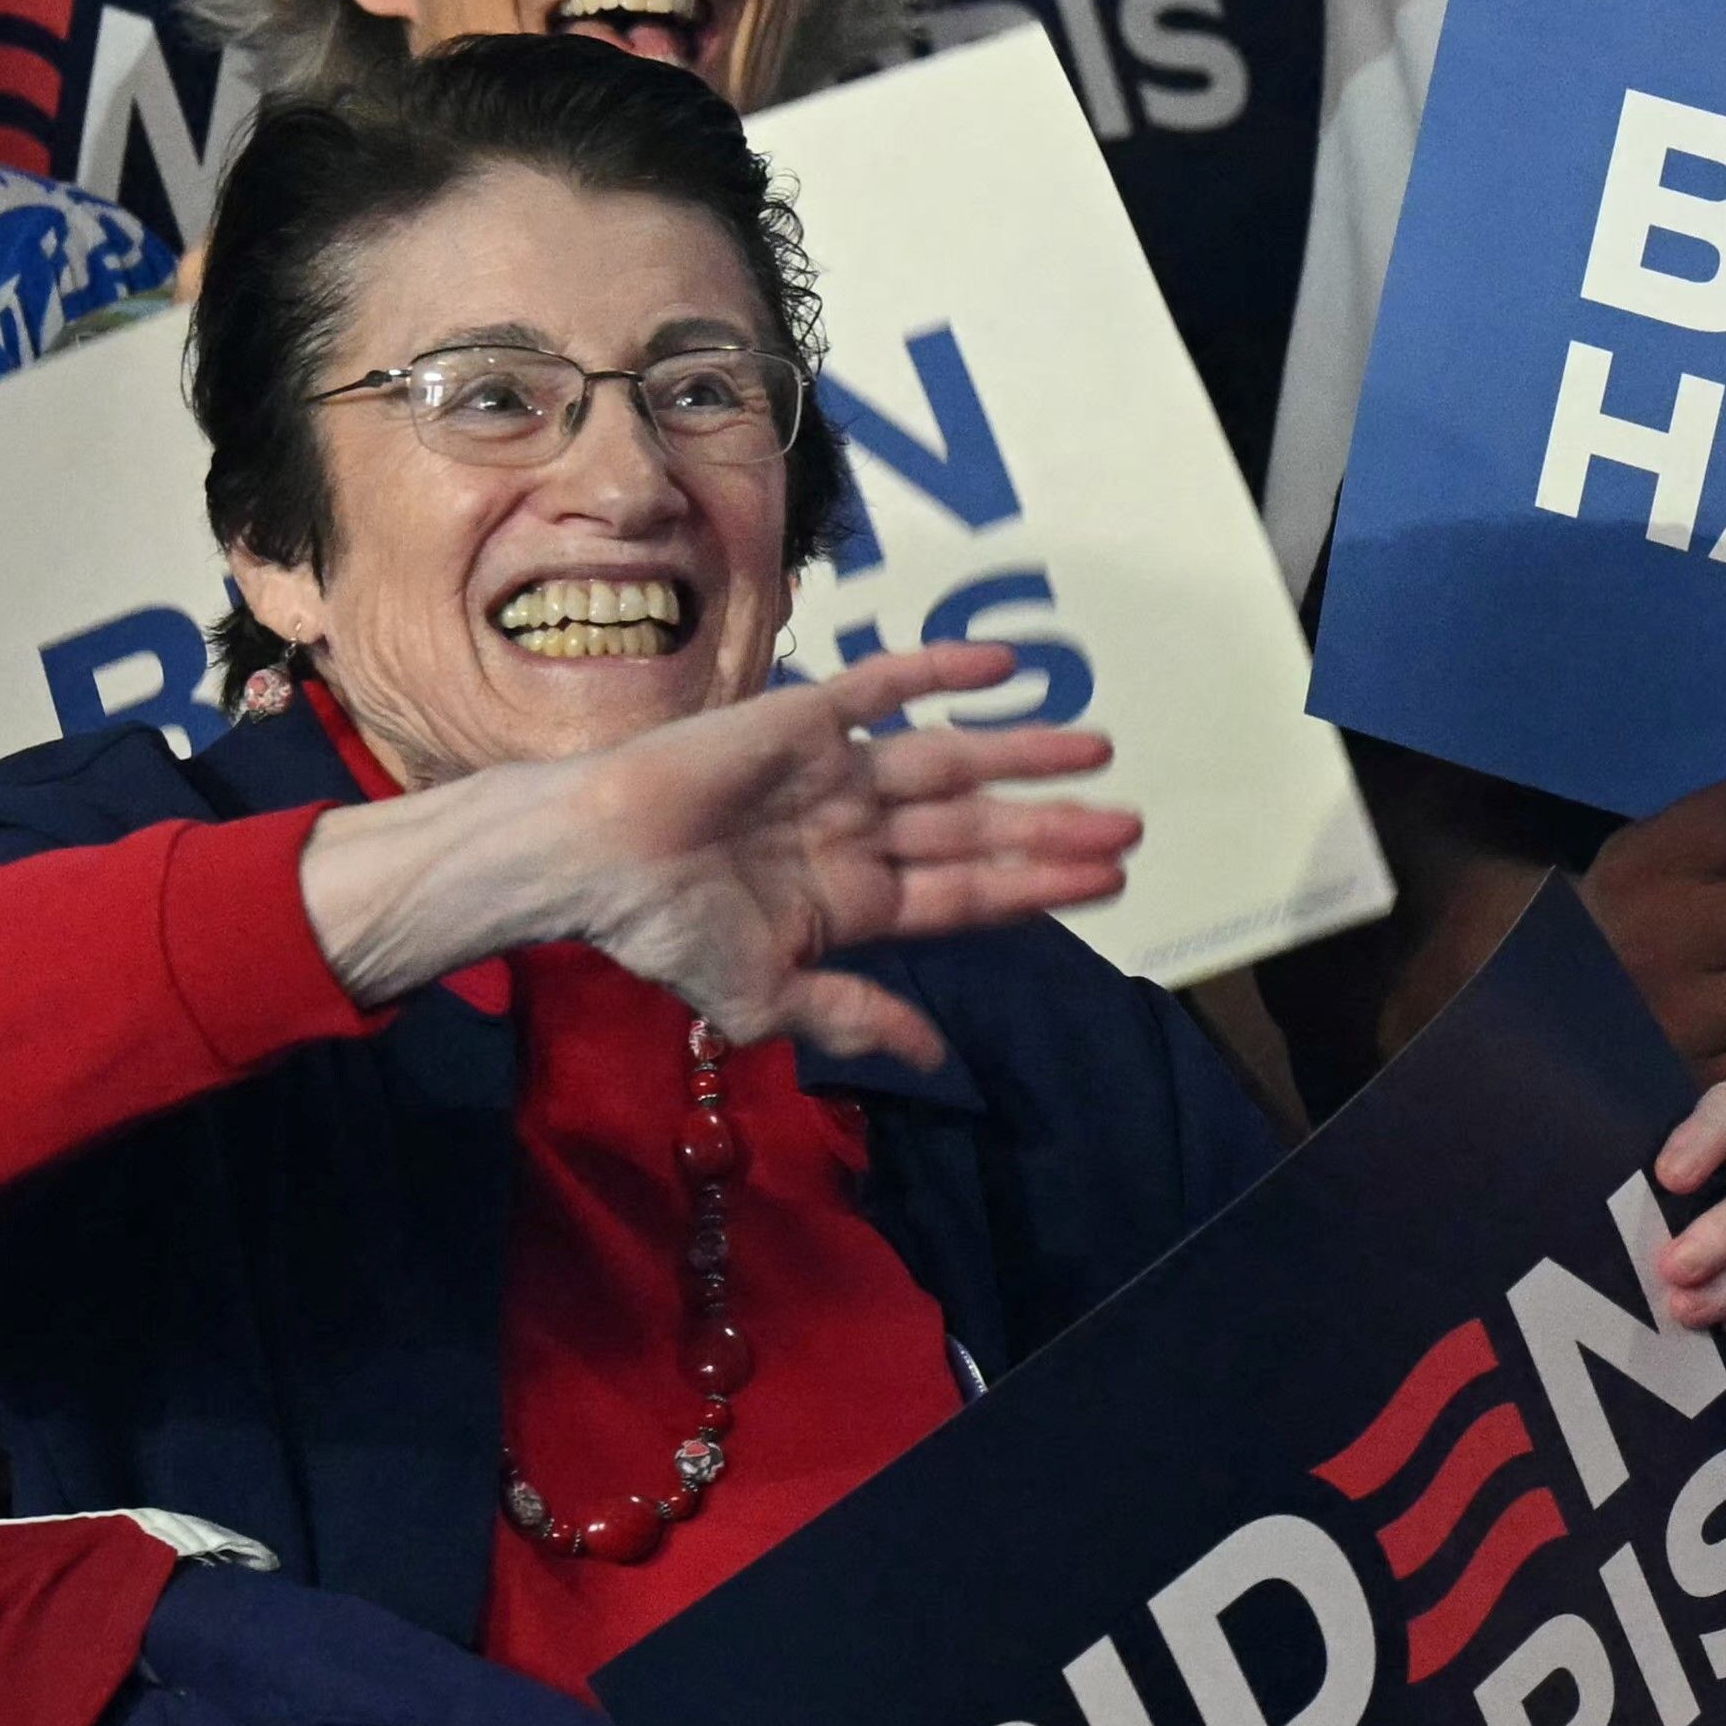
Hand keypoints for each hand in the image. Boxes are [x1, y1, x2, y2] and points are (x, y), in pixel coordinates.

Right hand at [309, 643, 1144, 1066]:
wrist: (592, 863)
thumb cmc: (664, 932)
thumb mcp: (765, 998)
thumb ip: (855, 1016)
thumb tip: (939, 1059)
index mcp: (851, 899)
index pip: (965, 893)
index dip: (1036, 886)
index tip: (1111, 881)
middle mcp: (856, 830)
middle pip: (975, 829)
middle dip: (1051, 828)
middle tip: (1133, 823)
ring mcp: (836, 772)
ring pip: (952, 760)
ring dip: (1024, 753)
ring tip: (1101, 748)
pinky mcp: (805, 717)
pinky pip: (885, 686)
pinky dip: (942, 672)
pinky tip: (1008, 666)